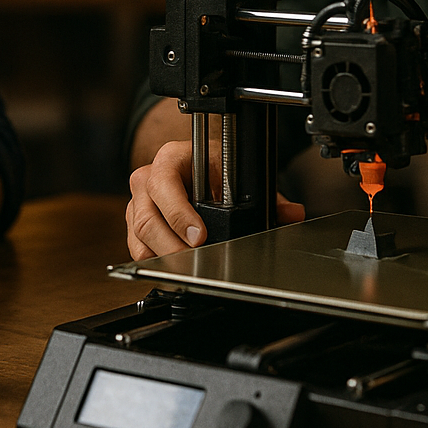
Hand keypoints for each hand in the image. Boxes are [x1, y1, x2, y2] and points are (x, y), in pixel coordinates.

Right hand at [125, 138, 304, 259]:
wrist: (193, 165)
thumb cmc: (211, 166)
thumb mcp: (237, 175)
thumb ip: (267, 196)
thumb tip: (291, 213)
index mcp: (170, 159)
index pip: (164, 185)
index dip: (180, 213)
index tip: (200, 235)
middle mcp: (147, 178)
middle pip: (147, 218)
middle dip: (172, 245)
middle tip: (196, 260)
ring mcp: (137, 202)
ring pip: (139, 236)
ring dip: (163, 256)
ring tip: (187, 268)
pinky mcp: (135, 224)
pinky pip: (137, 248)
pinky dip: (154, 261)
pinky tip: (173, 267)